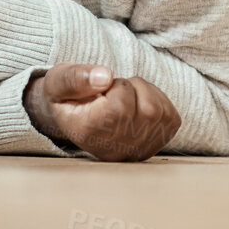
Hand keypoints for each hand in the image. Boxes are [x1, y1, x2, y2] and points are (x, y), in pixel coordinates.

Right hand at [23, 63, 180, 160]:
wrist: (74, 117)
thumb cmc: (66, 97)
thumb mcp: (57, 82)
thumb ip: (75, 78)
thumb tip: (105, 77)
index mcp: (88, 134)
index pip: (122, 107)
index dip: (115, 85)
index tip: (99, 88)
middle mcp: (115, 150)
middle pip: (148, 109)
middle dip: (131, 87)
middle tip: (111, 90)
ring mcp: (137, 151)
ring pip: (160, 111)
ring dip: (144, 92)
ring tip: (122, 95)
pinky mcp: (155, 146)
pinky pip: (170, 115)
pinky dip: (157, 100)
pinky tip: (136, 103)